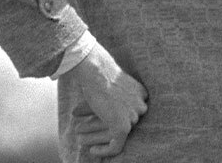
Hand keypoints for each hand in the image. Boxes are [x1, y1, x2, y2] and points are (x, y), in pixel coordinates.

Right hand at [62, 41, 147, 157]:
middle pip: (121, 121)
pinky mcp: (123, 126)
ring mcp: (133, 116)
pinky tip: (93, 151)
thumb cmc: (99, 73)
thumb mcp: (108, 86)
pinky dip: (104, 150)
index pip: (126, 111)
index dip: (107, 117)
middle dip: (99, 127)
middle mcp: (141, 105)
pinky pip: (116, 145)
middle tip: (82, 129)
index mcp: (140, 93)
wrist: (96, 71)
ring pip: (116, 133)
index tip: (94, 121)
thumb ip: (109, 99)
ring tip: (80, 137)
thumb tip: (98, 110)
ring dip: (95, 136)